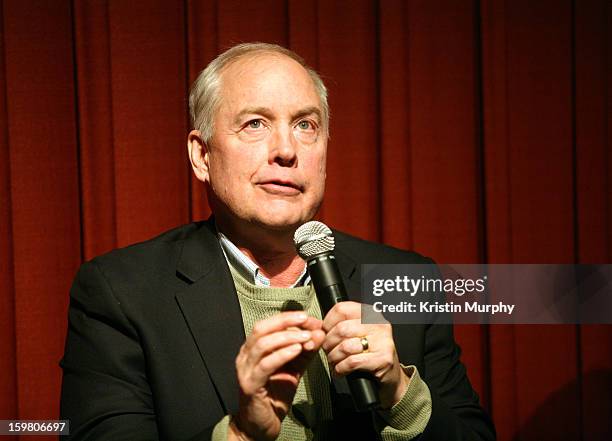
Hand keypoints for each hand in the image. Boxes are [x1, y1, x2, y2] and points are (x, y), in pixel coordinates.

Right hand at [231, 311, 324, 440]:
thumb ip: (305, 351)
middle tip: (307, 321)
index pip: (268, 324)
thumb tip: (318, 332)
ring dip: (287, 337)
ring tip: (305, 337)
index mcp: (253, 349)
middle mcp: (245, 356)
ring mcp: (245, 370)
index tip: (309, 318)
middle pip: (262, 329)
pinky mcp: (250, 385)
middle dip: (286, 321)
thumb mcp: (293, 369)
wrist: (260, 426)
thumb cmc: (274, 396)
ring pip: (263, 344)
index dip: (288, 318)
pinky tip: (296, 350)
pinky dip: (282, 354)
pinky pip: (265, 365)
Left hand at [321, 302, 409, 408]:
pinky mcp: (383, 358)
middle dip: (328, 343)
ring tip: (334, 362)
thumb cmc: (369, 353)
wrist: (390, 376)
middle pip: (341, 329)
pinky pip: (352, 362)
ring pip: (345, 346)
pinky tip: (340, 371)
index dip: (328, 322)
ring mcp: (383, 341)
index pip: (342, 309)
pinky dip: (341, 368)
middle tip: (328, 351)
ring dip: (334, 357)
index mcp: (370, 313)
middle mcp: (379, 324)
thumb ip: (342, 325)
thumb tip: (318, 327)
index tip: (325, 333)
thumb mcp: (358, 333)